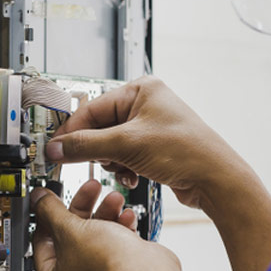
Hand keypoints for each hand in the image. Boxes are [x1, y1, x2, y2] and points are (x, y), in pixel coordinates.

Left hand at [31, 180, 182, 270]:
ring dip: (106, 214)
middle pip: (71, 238)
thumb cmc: (106, 264)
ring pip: (95, 239)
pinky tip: (126, 215)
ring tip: (114, 199)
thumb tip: (39, 199)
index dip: (47, 215)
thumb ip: (51, 211)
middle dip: (84, 209)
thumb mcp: (70, 228)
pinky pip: (114, 247)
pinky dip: (120, 229)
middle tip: (89, 189)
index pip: (42, 242)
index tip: (52, 198)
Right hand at [46, 76, 255, 210]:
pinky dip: (123, 169)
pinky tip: (134, 177)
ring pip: (109, 146)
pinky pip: (123, 156)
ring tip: (125, 169)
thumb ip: (86, 146)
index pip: (91, 109)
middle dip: (98, 151)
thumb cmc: (186, 152)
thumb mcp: (127, 145)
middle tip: (99, 163)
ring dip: (112, 163)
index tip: (55, 151)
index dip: (71, 132)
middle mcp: (144, 104)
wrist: (216, 180)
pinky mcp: (152, 147)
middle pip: (98, 128)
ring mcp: (149, 127)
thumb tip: (56, 149)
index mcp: (139, 90)